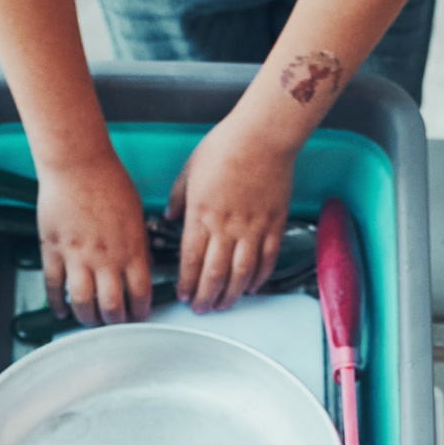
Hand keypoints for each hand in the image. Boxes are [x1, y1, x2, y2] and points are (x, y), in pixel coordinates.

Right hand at [36, 152, 152, 323]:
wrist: (77, 162)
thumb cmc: (107, 180)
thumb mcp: (136, 213)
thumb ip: (140, 243)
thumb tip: (145, 265)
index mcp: (130, 248)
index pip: (141, 293)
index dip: (141, 311)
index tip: (139, 317)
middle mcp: (105, 257)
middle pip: (112, 305)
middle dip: (115, 321)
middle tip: (114, 323)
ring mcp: (77, 255)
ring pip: (82, 301)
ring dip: (87, 318)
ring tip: (90, 321)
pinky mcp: (54, 249)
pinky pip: (54, 284)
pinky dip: (57, 302)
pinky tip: (60, 310)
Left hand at [169, 115, 296, 309]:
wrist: (263, 135)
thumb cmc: (226, 146)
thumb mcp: (189, 169)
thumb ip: (178, 197)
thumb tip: (169, 216)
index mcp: (201, 214)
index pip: (191, 260)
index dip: (186, 283)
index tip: (183, 295)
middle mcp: (226, 226)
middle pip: (214, 274)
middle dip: (205, 297)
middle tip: (201, 309)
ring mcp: (252, 228)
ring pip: (240, 273)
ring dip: (231, 294)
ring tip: (224, 305)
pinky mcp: (274, 224)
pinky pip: (267, 259)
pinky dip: (259, 277)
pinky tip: (251, 286)